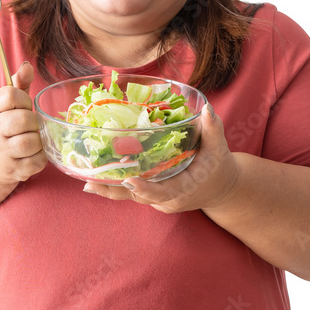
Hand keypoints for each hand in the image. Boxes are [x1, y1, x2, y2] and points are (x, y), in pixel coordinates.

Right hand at [0, 62, 46, 185]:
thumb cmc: (0, 128)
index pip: (10, 95)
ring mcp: (0, 153)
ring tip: (33, 139)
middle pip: (24, 119)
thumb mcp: (2, 105)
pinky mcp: (12, 171)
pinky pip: (37, 161)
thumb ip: (17, 85)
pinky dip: (40, 157)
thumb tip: (27, 66)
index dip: (24, 99)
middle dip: (34, 121)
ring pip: (31, 142)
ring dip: (38, 140)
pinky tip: (33, 154)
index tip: (23, 107)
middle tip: (31, 126)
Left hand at [82, 104, 240, 213]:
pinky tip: (96, 179)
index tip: (129, 181)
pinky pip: (133, 193)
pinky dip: (116, 186)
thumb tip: (206, 109)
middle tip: (91, 182)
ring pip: (131, 197)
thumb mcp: (219, 148)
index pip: (162, 192)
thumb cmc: (220, 168)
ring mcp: (159, 201)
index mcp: (184, 190)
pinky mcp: (153, 197)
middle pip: (138, 196)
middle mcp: (168, 200)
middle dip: (115, 190)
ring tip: (87, 183)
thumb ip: (212, 129)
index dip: (145, 188)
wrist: (222, 190)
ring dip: (109, 190)